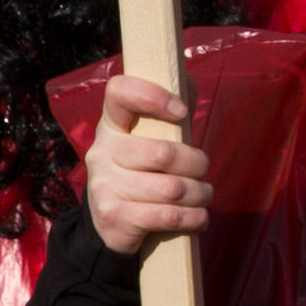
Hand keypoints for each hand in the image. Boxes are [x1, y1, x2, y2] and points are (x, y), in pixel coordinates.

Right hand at [79, 74, 208, 258]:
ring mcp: (105, 186)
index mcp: (111, 125)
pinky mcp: (114, 217)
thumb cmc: (140, 172)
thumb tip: (187, 81)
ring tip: (204, 195)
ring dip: (200, 194)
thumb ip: (168, 111)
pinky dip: (194, 218)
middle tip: (203, 171)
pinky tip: (198, 217)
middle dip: (197, 163)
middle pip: (163, 152)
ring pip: (172, 188)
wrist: (108, 224)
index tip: (181, 112)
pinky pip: (168, 216)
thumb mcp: (148, 140)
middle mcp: (102, 152)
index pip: (119, 92)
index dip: (152, 95)